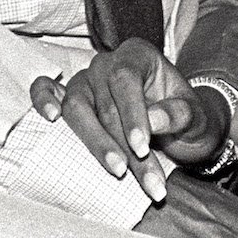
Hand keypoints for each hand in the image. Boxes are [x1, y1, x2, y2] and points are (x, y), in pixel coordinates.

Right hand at [31, 38, 227, 201]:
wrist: (174, 123)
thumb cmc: (182, 115)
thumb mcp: (195, 114)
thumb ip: (179, 113)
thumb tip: (154, 121)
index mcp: (137, 55)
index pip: (127, 80)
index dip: (132, 114)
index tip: (142, 148)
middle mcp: (106, 63)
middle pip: (106, 104)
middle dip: (126, 147)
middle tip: (147, 181)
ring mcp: (83, 79)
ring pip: (77, 107)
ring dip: (96, 143)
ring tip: (117, 171)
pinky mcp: (67, 96)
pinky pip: (44, 89)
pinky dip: (42, 100)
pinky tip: (50, 119)